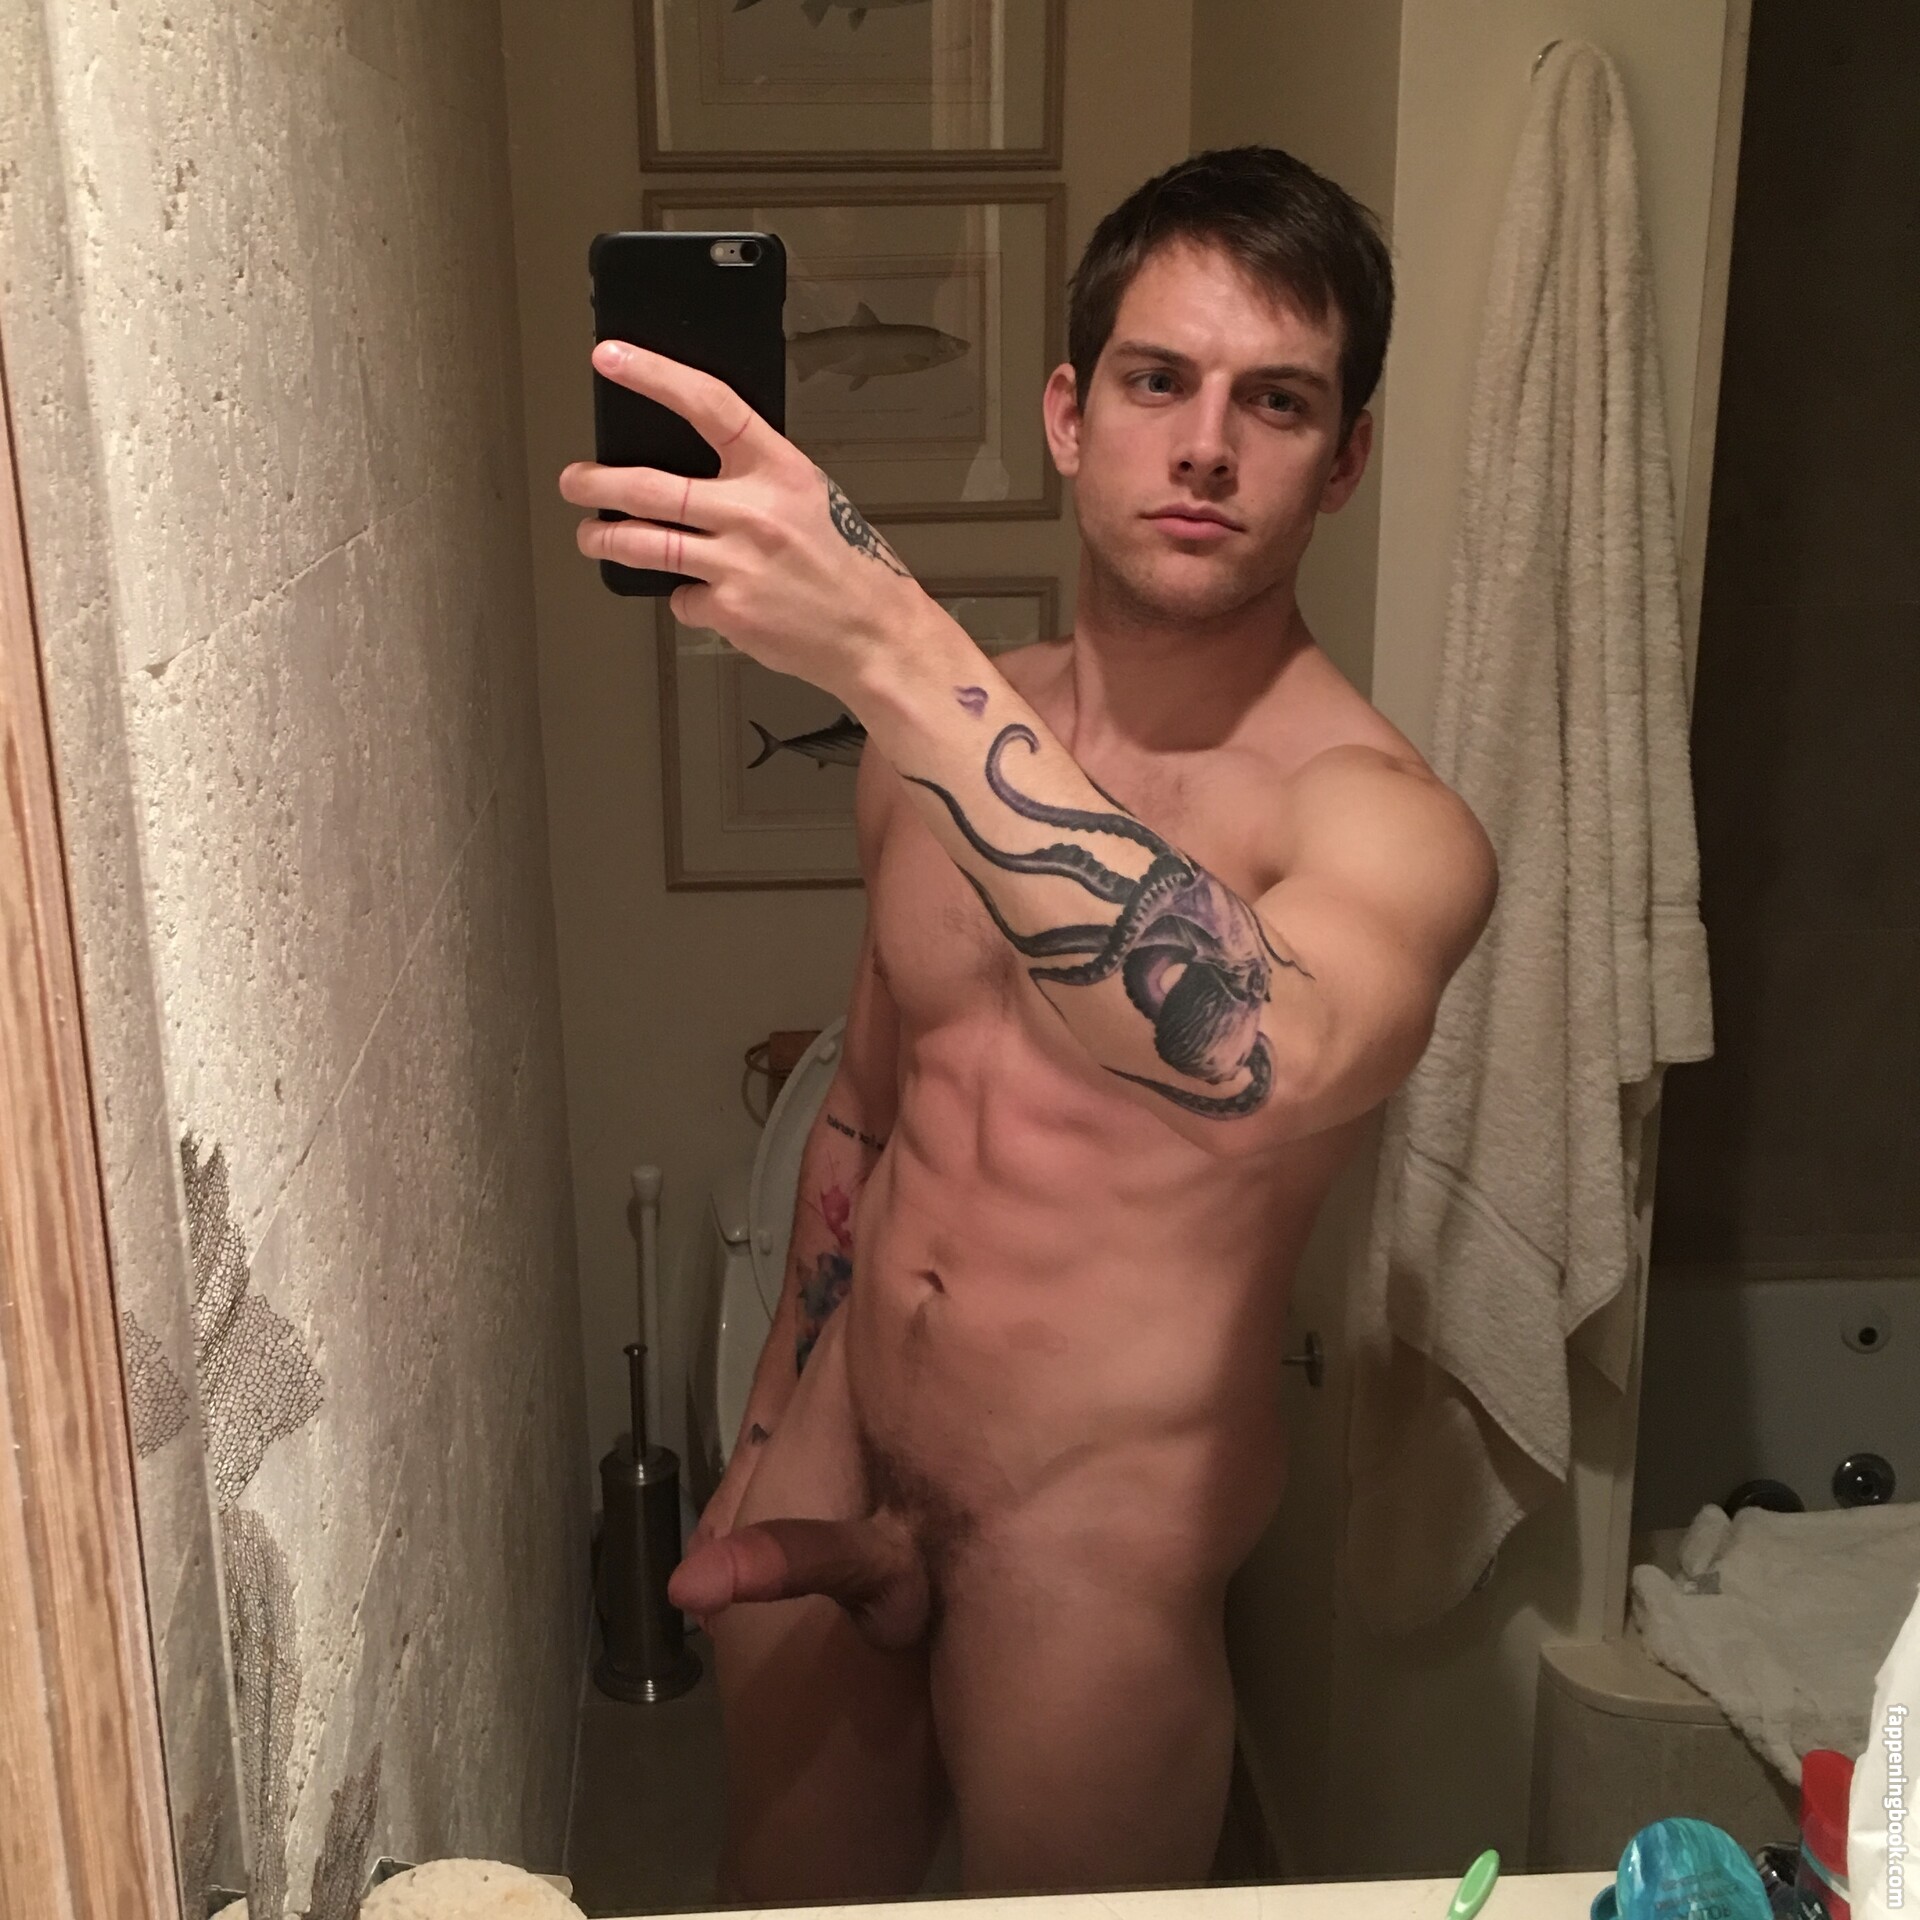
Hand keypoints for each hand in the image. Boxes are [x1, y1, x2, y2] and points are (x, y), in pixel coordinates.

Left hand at [560, 340, 928, 704]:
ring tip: (593, 536)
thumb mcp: (810, 498)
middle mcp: (754, 512)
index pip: (707, 404)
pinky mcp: (728, 610)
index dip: (654, 376)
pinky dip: (686, 598)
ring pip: (644, 544)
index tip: (612, 358)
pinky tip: (708, 598)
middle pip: (650, 487)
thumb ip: (755, 479)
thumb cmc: (849, 565)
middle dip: (596, 483)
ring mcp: (737, 564)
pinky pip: (682, 598)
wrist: (876, 635)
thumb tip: (690, 469)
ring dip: (605, 539)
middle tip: (575, 481)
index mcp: (780, 470)